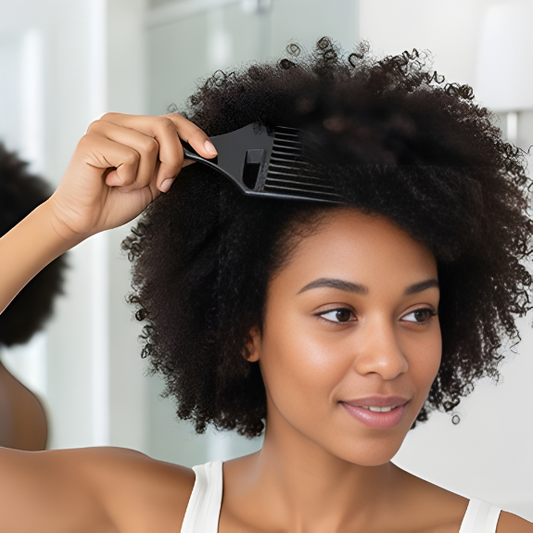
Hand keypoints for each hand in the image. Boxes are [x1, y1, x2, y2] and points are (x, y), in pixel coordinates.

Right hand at [48, 113, 216, 240]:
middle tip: (161, 183)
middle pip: (164, 128)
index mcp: (131, 127)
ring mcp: (102, 128)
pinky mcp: (92, 141)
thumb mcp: (154, 181)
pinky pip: (130, 157)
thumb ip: (171, 163)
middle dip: (172, 161)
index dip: (194, 134)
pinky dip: (127, 178)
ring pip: (149, 147)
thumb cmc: (115, 201)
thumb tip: (197, 151)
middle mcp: (116, 122)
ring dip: (144, 176)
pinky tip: (111, 181)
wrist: (86, 220)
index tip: (211, 153)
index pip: (170, 119)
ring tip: (124, 183)